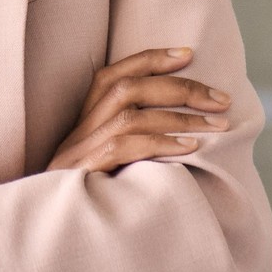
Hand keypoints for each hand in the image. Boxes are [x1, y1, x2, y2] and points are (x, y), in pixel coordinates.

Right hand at [45, 46, 233, 173]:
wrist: (51, 218)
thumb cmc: (90, 188)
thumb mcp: (106, 155)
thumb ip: (131, 132)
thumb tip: (182, 114)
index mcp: (85, 117)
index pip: (115, 73)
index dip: (151, 59)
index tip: (188, 54)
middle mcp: (80, 126)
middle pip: (128, 89)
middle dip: (180, 88)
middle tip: (221, 98)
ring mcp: (81, 149)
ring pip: (131, 116)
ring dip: (180, 117)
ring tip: (218, 124)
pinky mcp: (85, 170)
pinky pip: (126, 148)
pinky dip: (161, 143)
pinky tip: (191, 147)